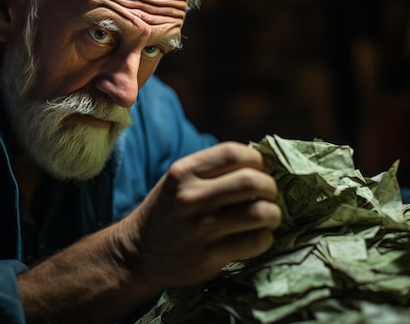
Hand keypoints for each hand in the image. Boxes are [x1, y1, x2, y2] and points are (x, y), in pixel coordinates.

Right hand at [121, 141, 281, 288]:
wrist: (136, 254)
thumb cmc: (166, 213)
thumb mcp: (178, 181)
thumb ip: (211, 170)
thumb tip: (260, 162)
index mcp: (184, 172)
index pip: (233, 152)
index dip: (257, 159)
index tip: (262, 169)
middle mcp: (191, 196)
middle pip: (251, 181)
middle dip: (270, 187)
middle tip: (270, 194)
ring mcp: (201, 227)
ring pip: (259, 212)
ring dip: (274, 213)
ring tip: (270, 216)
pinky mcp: (210, 255)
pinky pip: (255, 241)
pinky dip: (265, 238)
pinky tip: (259, 236)